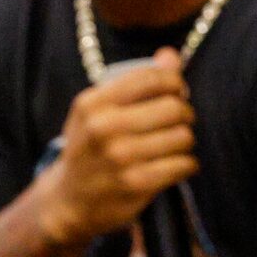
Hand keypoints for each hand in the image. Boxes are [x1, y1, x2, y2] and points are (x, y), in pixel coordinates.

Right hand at [32, 49, 194, 248]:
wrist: (69, 200)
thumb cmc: (90, 147)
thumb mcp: (98, 111)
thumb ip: (135, 81)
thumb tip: (170, 55)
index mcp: (93, 103)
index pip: (153, 78)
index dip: (174, 83)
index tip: (175, 93)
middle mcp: (103, 128)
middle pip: (174, 107)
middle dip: (184, 113)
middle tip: (179, 122)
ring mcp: (120, 157)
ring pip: (183, 137)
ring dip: (185, 141)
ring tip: (174, 145)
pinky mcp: (136, 184)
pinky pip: (184, 164)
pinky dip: (187, 164)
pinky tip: (176, 165)